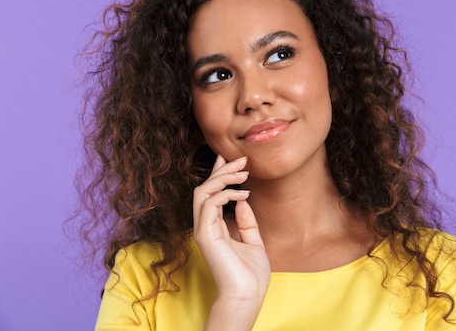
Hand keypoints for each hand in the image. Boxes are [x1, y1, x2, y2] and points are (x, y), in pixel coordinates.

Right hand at [193, 155, 269, 307]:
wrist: (247, 295)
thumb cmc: (250, 274)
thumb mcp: (253, 240)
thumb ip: (246, 221)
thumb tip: (243, 200)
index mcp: (213, 227)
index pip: (210, 194)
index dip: (218, 173)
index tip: (229, 158)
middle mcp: (204, 226)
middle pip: (204, 188)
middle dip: (222, 170)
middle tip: (242, 159)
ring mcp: (203, 230)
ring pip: (202, 192)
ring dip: (222, 177)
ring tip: (243, 172)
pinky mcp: (205, 235)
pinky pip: (209, 204)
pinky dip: (225, 194)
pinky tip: (243, 194)